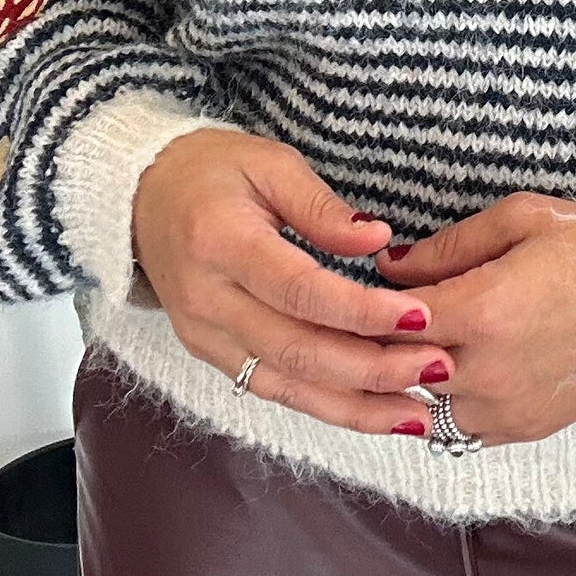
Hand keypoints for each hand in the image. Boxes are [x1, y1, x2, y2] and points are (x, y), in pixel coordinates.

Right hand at [132, 129, 452, 435]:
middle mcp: (208, 300)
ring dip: (357, 406)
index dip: (363, 312)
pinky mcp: (211, 354)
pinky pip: (274, 389)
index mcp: (220, 243)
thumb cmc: (209, 171)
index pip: (301, 292)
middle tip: (439, 367)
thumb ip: (322, 207)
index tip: (422, 317)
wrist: (137, 199)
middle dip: (374, 369)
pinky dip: (327, 406)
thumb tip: (377, 240)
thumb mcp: (268, 162)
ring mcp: (205, 336)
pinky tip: (375, 412)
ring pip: (288, 386)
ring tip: (419, 413)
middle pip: (299, 350)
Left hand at [372, 193, 575, 446]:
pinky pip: (459, 428)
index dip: (365, 308)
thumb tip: (388, 267)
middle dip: (383, 344)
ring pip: (422, 404)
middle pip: (397, 367)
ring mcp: (504, 407)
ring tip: (428, 346)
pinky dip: (451, 403)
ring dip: (415, 379)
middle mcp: (485, 370)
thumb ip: (448, 246)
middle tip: (379, 322)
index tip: (362, 294)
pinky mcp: (523, 429)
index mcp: (480, 311)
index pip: (386, 321)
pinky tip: (462, 371)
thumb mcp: (520, 218)